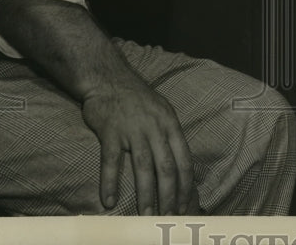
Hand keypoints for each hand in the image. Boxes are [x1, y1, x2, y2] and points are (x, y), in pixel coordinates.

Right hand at [80, 75, 194, 215]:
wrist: (109, 78)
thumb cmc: (138, 97)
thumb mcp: (163, 111)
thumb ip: (170, 135)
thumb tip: (180, 165)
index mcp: (171, 124)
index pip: (184, 160)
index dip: (186, 185)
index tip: (186, 205)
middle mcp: (155, 128)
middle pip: (166, 168)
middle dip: (170, 195)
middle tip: (168, 217)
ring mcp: (133, 130)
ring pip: (143, 167)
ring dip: (146, 194)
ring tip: (147, 215)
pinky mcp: (111, 132)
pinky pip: (112, 161)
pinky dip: (110, 182)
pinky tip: (109, 201)